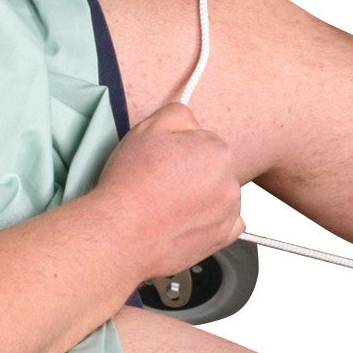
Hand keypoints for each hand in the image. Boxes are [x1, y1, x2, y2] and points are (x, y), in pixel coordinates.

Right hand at [95, 102, 245, 280]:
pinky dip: (210, 219)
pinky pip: (225, 222)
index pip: (203, 141)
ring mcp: (228, 213)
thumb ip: (179, 113)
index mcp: (218, 152)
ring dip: (202, 194)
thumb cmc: (132, 184)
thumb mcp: (149, 126)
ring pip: (218, 193)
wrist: (121, 232)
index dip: (180, 148)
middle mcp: (230, 183)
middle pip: (213, 168)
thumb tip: (190, 121)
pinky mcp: (221, 238)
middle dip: (193, 171)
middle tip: (162, 181)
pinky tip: (186, 218)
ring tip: (169, 203)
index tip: (164, 159)